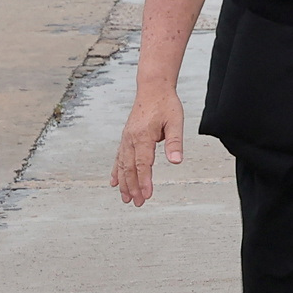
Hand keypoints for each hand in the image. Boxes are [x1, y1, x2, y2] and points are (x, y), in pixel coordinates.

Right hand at [112, 85, 187, 206]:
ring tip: (126, 199)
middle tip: (138, 203)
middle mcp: (131, 139)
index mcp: (143, 136)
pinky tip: (115, 183)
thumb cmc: (165, 104)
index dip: (144, 181)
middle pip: (130, 168)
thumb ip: (175, 142)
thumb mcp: (175, 121)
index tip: (147, 195)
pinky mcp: (126, 138)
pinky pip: (119, 158)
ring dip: (124, 183)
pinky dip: (116, 171)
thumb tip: (176, 161)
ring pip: (122, 165)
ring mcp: (126, 139)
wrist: (152, 89)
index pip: (143, 164)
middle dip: (133, 187)